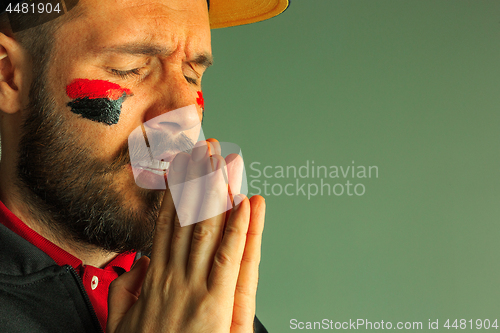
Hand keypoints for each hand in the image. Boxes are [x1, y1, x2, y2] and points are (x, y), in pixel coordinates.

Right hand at [107, 139, 265, 332]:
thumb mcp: (121, 323)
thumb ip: (126, 291)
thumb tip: (136, 264)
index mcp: (154, 278)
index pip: (166, 224)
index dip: (177, 192)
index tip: (182, 166)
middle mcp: (173, 275)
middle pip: (187, 217)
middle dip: (199, 179)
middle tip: (207, 148)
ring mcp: (195, 287)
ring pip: (208, 229)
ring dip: (220, 192)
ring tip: (227, 161)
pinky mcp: (217, 304)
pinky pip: (230, 258)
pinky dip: (240, 229)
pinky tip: (246, 203)